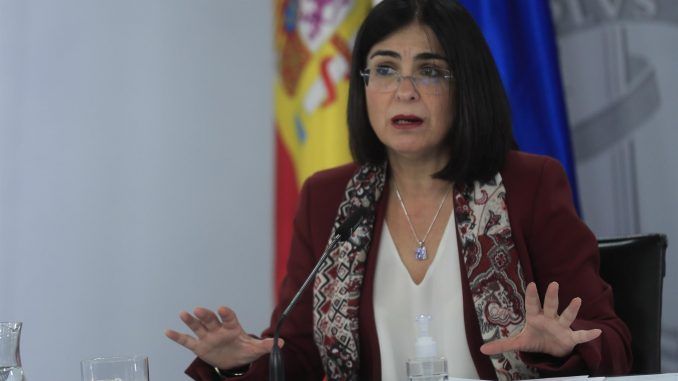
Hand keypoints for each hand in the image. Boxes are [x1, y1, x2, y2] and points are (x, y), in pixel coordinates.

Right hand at [165, 306, 282, 369]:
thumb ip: (266, 345)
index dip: (226, 313)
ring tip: (183, 313)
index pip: (229, 317)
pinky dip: (178, 336)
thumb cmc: (244, 350)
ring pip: (198, 327)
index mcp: (232, 327)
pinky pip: (187, 341)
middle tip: (198, 309)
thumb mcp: (255, 349)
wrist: (234, 360)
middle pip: (211, 320)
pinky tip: (168, 331)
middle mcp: (218, 329)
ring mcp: (207, 337)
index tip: (222, 309)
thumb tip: (281, 343)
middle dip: (205, 315)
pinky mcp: (199, 346)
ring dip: (190, 321)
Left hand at [480, 282, 600, 357]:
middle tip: (554, 284)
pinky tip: (597, 332)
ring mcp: (561, 327)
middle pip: (550, 305)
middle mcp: (549, 318)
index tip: (533, 284)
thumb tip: (481, 350)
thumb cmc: (535, 339)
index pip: (532, 304)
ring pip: (566, 316)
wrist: (551, 348)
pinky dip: (588, 335)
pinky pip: (580, 337)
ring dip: (572, 309)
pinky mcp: (570, 338)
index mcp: (535, 317)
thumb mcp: (518, 342)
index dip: (532, 295)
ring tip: (577, 300)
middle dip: (552, 296)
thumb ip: (501, 345)